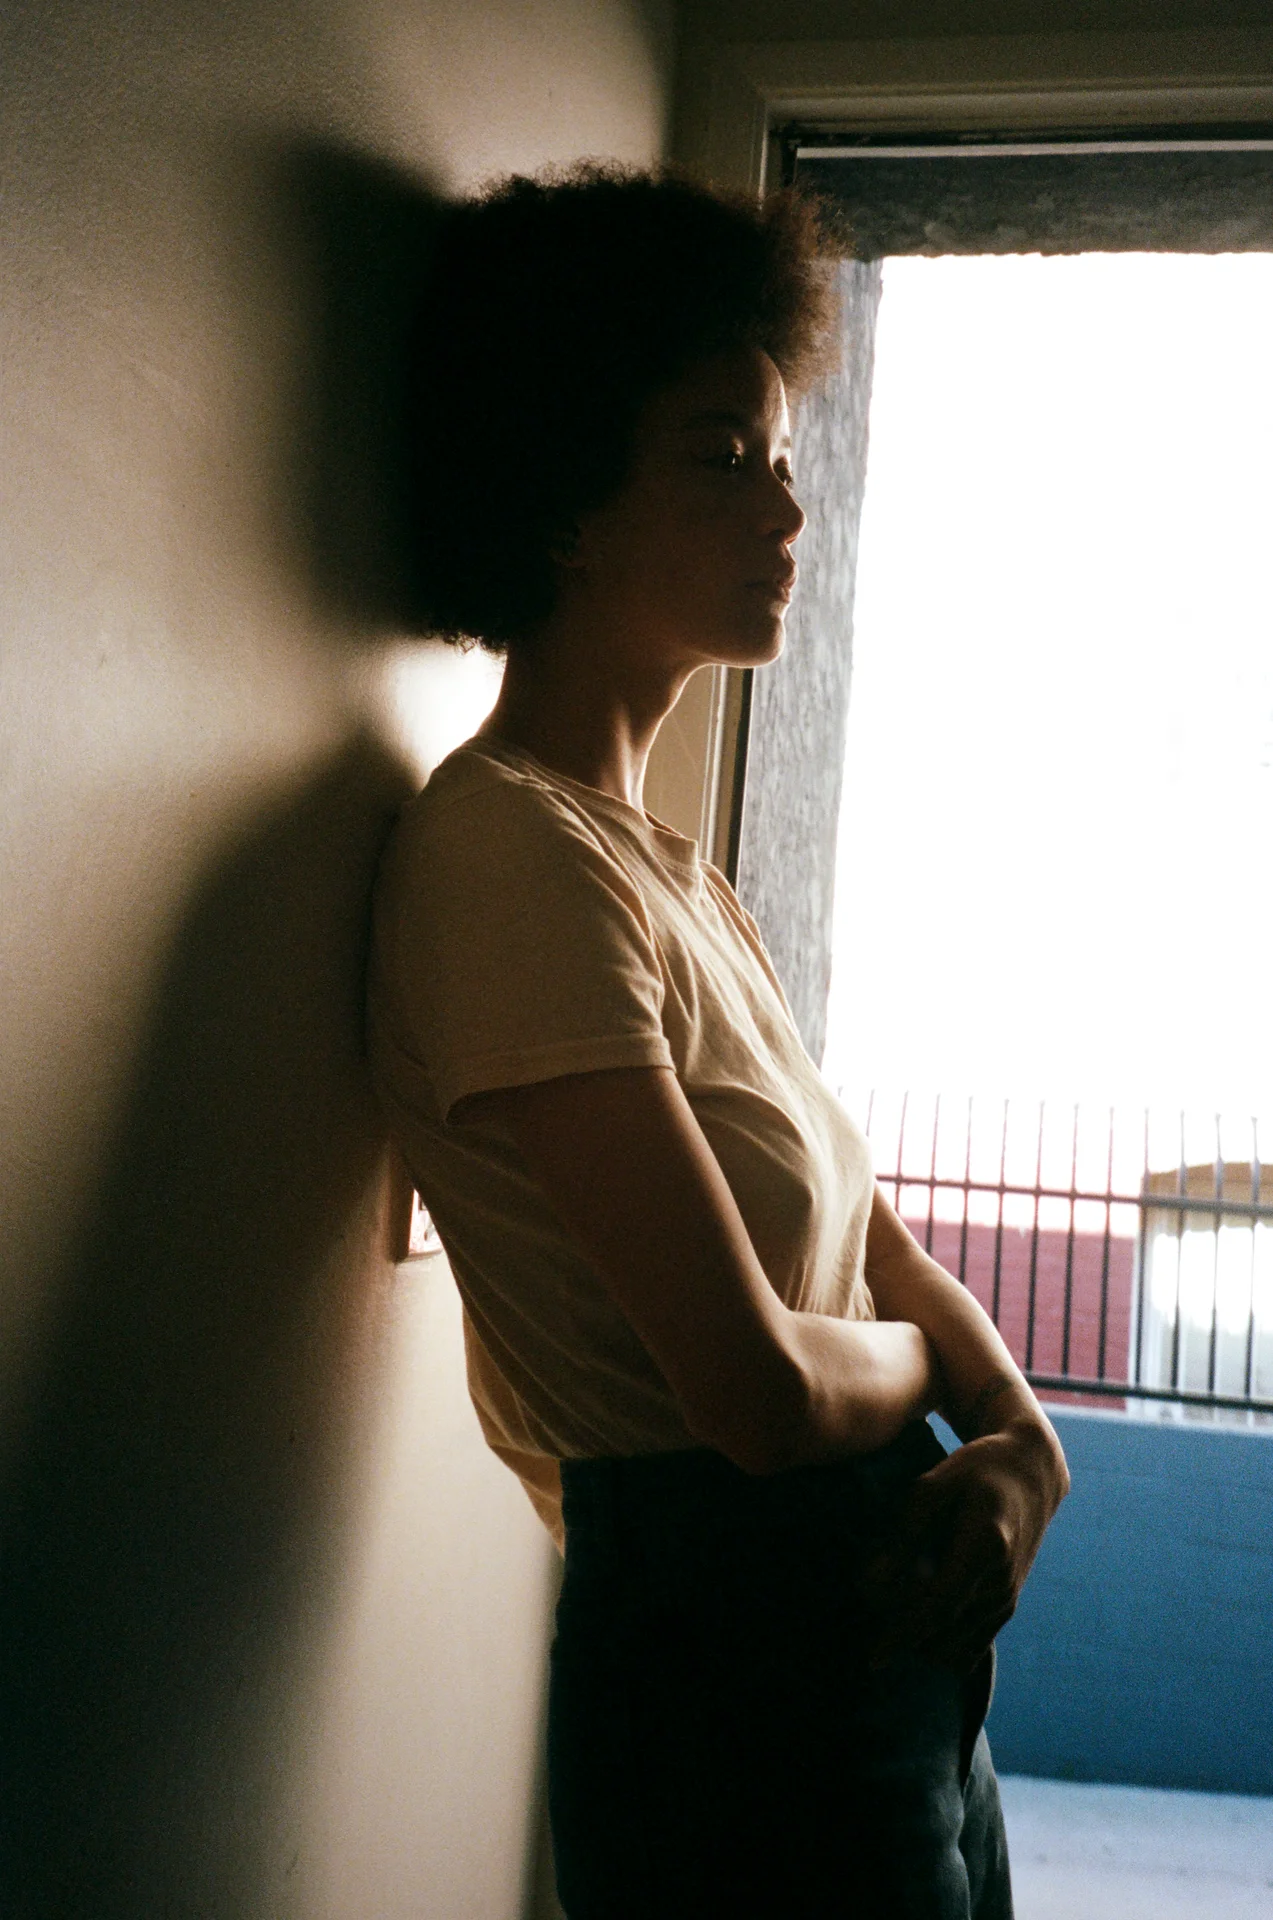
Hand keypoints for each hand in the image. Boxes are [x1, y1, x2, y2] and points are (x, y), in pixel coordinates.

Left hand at [859, 1417, 1067, 1672]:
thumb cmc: (973, 1474)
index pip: (938, 1608)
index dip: (903, 1635)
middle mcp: (1000, 1583)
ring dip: (921, 1640)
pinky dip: (940, 1644)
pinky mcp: (1006, 1609)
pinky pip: (970, 1651)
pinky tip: (919, 1615)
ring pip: (954, 1650)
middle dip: (903, 1633)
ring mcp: (1007, 1600)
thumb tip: (870, 1587)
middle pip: (941, 1635)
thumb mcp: (932, 1487)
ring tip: (900, 1600)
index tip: (872, 1658)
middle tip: (878, 1600)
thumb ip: (903, 1536)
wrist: (1028, 1475)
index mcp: (984, 1548)